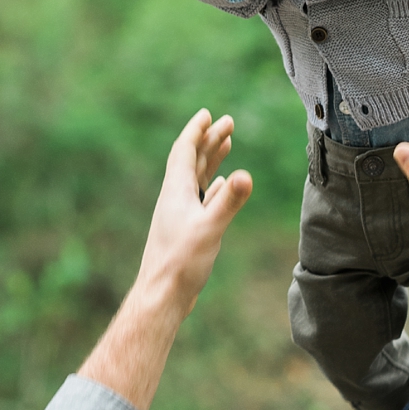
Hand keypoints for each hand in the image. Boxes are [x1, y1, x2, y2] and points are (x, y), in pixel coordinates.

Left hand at [134, 110, 254, 309]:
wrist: (162, 295)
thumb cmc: (181, 263)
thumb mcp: (209, 229)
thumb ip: (228, 202)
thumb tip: (245, 175)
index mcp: (176, 192)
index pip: (184, 151)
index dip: (196, 131)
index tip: (207, 114)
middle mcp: (174, 198)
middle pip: (191, 160)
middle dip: (209, 139)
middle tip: (227, 122)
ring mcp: (178, 213)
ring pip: (196, 177)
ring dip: (211, 159)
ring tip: (226, 143)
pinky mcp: (184, 229)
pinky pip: (199, 197)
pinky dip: (213, 185)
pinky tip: (222, 184)